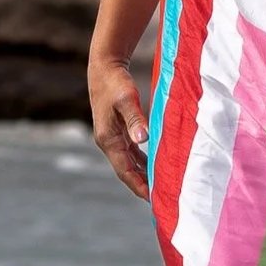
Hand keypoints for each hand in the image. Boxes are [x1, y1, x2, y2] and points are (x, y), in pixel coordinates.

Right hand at [88, 55, 150, 194]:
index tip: (152, 199)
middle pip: (126, 171)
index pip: (124, 170)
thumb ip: (135, 120)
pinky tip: (154, 166)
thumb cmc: (116, 82)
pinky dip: (142, 161)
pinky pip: (131, 153)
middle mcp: (108, 142)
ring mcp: (112, 137)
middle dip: (141, 185)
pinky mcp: (118, 131)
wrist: (104, 67)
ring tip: (160, 186)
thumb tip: (142, 140)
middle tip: (161, 198)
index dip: (138, 185)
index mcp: (108, 139)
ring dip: (142, 174)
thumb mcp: (127, 99)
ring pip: (129, 163)